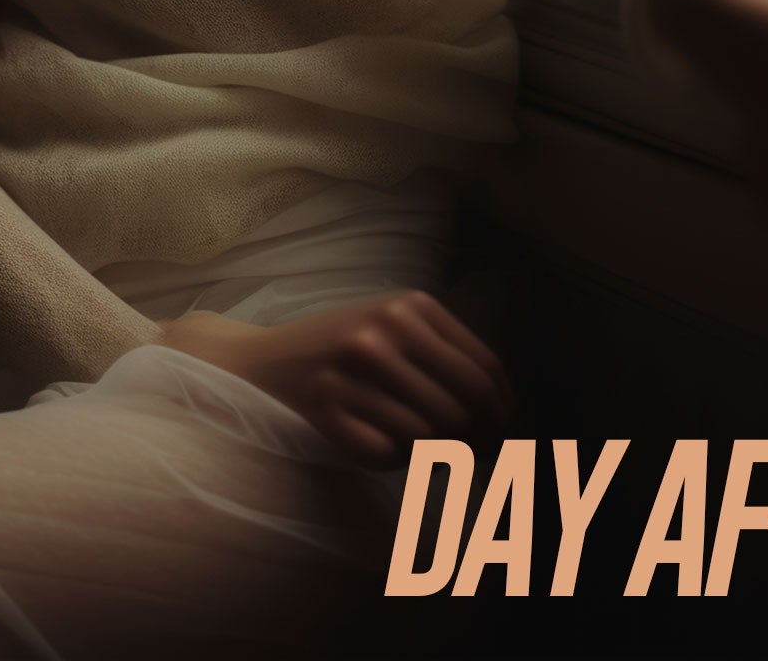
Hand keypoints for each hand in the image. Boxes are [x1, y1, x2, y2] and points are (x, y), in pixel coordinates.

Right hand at [156, 290, 513, 471]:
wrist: (262, 360)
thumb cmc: (340, 345)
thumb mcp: (392, 326)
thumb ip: (444, 355)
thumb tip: (503, 413)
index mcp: (409, 305)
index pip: (484, 369)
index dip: (504, 411)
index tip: (505, 434)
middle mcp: (383, 332)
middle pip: (463, 407)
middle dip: (481, 441)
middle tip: (481, 458)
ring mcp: (352, 371)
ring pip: (429, 436)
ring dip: (439, 456)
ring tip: (433, 454)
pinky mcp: (327, 409)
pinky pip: (388, 454)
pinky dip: (397, 461)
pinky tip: (389, 448)